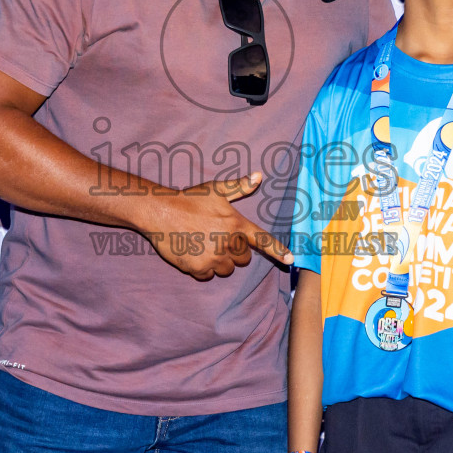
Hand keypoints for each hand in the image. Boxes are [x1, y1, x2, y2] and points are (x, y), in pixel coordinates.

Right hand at [142, 171, 293, 281]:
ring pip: (226, 270)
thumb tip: (259, 176)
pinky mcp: (198, 268)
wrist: (161, 212)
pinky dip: (203, 269)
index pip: (262, 240)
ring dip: (220, 262)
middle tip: (217, 239)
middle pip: (243, 259)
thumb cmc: (189, 199)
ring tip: (205, 246)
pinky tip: (194, 254)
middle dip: (234, 253)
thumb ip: (239, 186)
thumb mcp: (215, 189)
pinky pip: (208, 276)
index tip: (291, 259)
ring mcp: (213, 257)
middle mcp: (227, 242)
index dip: (278, 250)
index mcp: (235, 224)